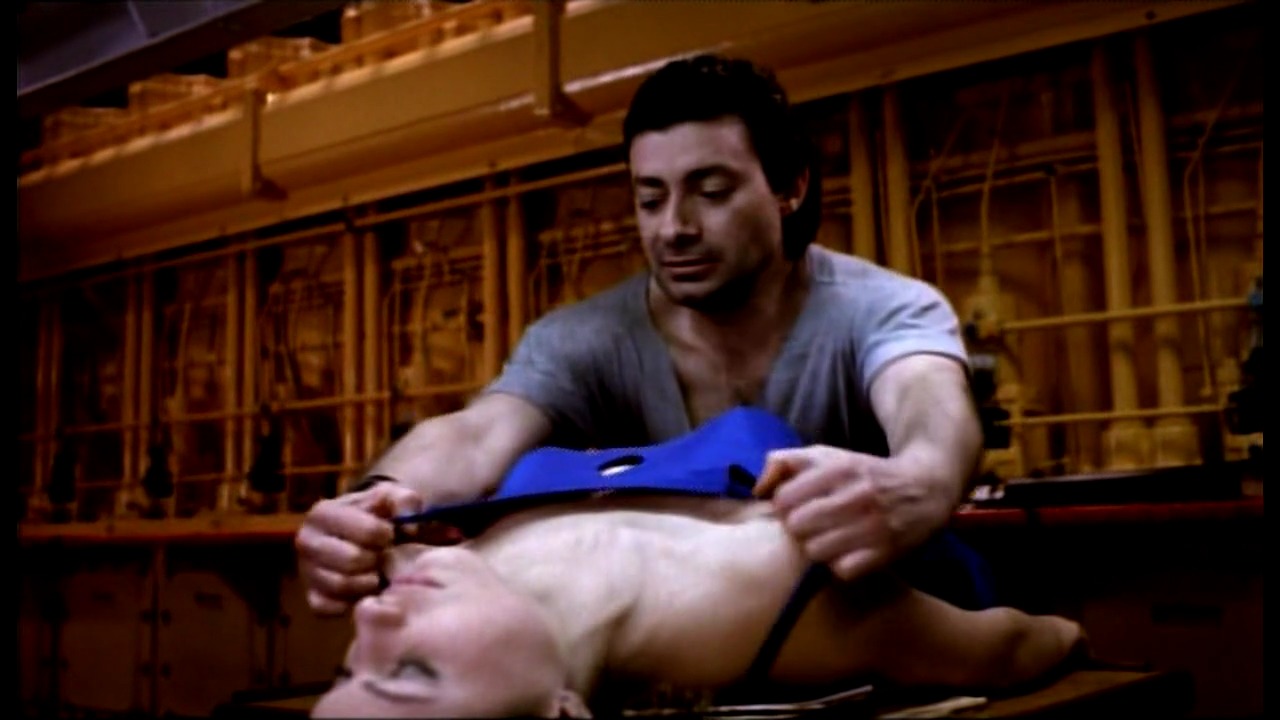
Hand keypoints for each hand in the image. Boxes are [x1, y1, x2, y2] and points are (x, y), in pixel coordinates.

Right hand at [295, 481, 424, 614]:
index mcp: (323, 512)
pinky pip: (331, 608)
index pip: (367, 531)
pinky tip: (367, 590)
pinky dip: (353, 602)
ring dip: (369, 583)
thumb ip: (406, 501)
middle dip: (377, 561)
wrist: (364, 534)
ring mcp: (307, 572)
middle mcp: (307, 542)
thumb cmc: (378, 514)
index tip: (392, 535)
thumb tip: (409, 529)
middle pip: (352, 560)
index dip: (387, 535)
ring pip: (341, 585)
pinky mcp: (313, 598)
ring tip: (380, 573)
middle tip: (386, 558)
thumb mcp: (393, 497)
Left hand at [754, 445, 948, 581]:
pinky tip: (847, 553)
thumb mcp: (827, 455)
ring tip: (828, 540)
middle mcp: (857, 495)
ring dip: (817, 548)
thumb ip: (786, 462)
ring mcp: (874, 526)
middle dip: (799, 528)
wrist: (926, 488)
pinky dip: (840, 565)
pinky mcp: (887, 552)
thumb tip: (758, 489)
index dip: (785, 507)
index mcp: (839, 468)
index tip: (797, 507)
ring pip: (816, 551)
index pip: (784, 499)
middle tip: (812, 526)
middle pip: (797, 527)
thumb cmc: (865, 473)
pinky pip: (842, 570)